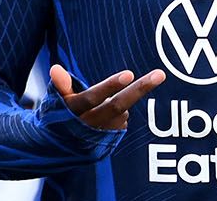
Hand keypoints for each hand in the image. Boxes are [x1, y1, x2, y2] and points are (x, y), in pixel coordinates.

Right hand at [49, 63, 164, 129]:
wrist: (63, 148)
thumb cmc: (62, 115)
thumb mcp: (58, 101)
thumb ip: (61, 85)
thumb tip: (56, 68)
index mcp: (74, 111)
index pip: (92, 97)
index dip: (110, 86)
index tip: (129, 74)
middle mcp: (90, 124)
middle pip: (118, 105)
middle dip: (140, 89)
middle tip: (160, 74)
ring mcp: (104, 134)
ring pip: (122, 110)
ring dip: (117, 101)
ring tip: (99, 105)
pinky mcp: (113, 140)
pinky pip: (123, 119)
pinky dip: (118, 113)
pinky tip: (105, 116)